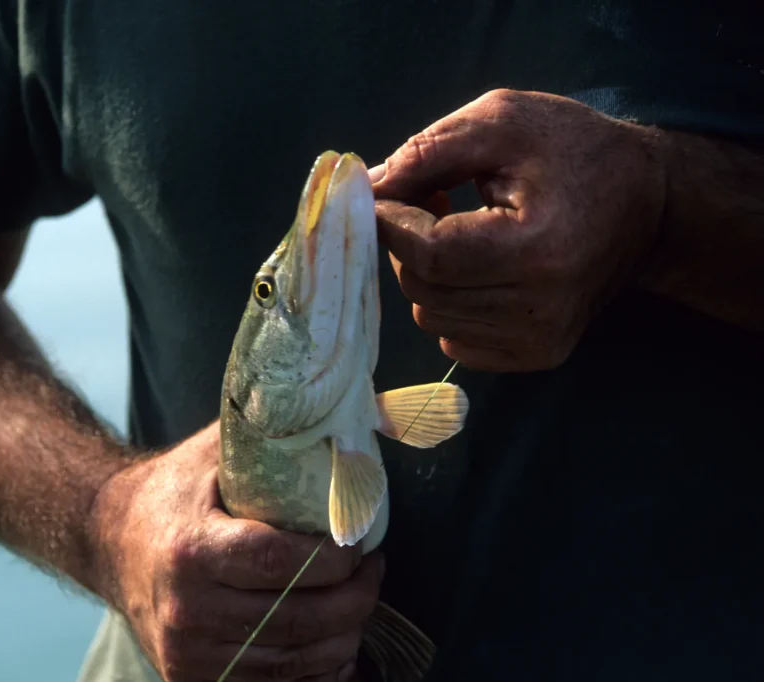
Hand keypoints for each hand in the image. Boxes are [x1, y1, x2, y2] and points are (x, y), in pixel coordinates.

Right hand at [91, 422, 379, 680]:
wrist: (110, 541)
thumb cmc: (174, 492)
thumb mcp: (214, 453)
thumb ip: (273, 435)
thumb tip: (343, 410)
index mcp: (191, 550)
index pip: (281, 562)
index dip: (334, 559)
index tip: (363, 543)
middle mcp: (186, 610)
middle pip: (296, 621)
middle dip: (354, 599)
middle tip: (374, 569)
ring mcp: (187, 655)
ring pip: (292, 664)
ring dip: (343, 638)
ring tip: (360, 602)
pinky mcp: (190, 680)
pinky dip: (315, 673)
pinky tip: (335, 645)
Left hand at [371, 89, 666, 371]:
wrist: (650, 203)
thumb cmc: (574, 151)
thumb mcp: (502, 122)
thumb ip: (427, 152)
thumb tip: (365, 191)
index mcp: (539, 247)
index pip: (430, 254)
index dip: (391, 223)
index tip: (382, 192)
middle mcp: (541, 308)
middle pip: (422, 288)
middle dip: (406, 243)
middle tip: (430, 201)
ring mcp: (541, 340)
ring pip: (430, 316)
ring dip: (426, 272)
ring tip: (460, 229)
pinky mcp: (537, 354)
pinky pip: (453, 340)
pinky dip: (449, 303)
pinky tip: (475, 266)